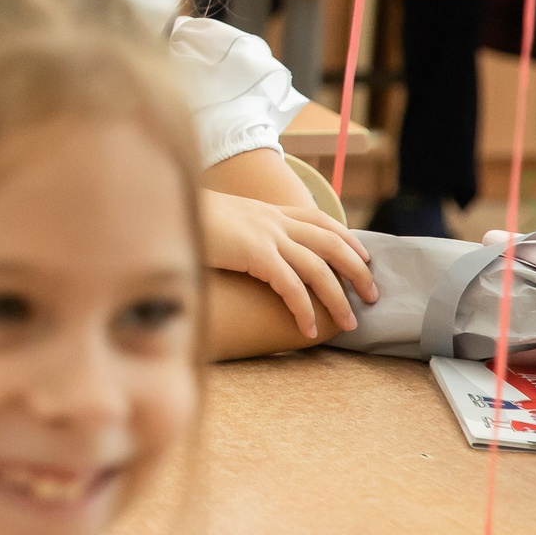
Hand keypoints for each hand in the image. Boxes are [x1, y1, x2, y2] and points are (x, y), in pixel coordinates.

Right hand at [199, 190, 377, 339]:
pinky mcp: (255, 254)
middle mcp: (273, 220)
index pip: (319, 220)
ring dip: (338, 297)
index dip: (346, 238)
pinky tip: (309, 328)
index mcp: (267, 210)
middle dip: (357, 269)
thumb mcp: (218, 219)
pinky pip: (291, 286)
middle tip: (372, 295)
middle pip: (332, 243)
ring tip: (349, 323)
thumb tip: (241, 249)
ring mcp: (266, 236)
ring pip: (319, 268)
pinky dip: (305, 309)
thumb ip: (238, 231)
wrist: (162, 206)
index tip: (363, 256)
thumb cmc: (182, 218)